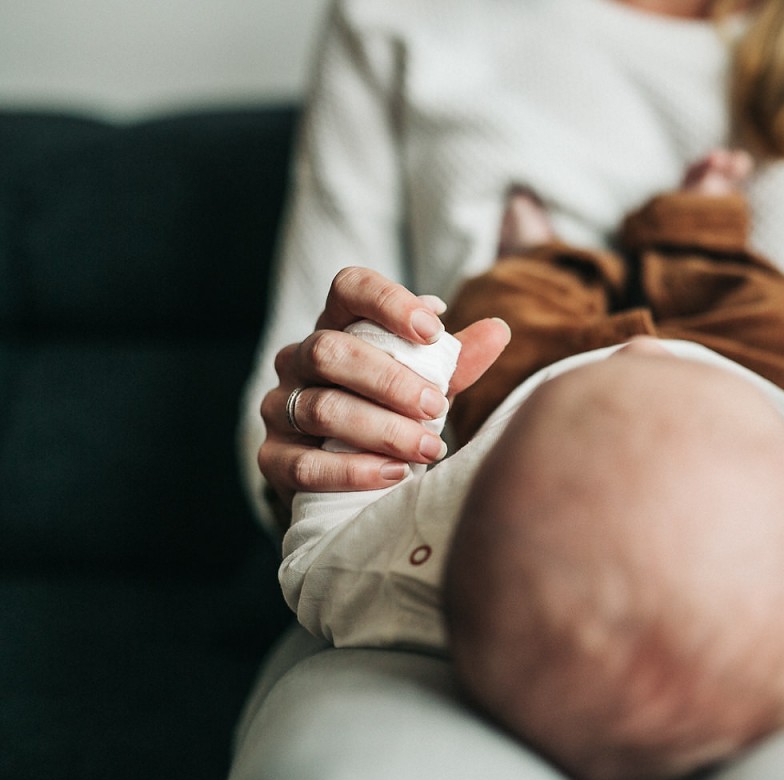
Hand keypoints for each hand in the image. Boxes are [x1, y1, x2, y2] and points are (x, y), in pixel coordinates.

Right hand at [258, 267, 509, 510]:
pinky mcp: (271, 458)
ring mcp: (279, 407)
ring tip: (428, 449)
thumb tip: (499, 330)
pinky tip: (395, 475)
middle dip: (390, 380)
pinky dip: (354, 471)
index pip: (349, 288)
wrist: (348, 475)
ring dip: (382, 430)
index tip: (434, 330)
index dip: (388, 301)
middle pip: (331, 350)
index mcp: (336, 327)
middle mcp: (298, 359)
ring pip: (321, 408)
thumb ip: (455, 361)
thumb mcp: (425, 384)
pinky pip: (304, 464)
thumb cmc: (391, 414)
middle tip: (436, 406)